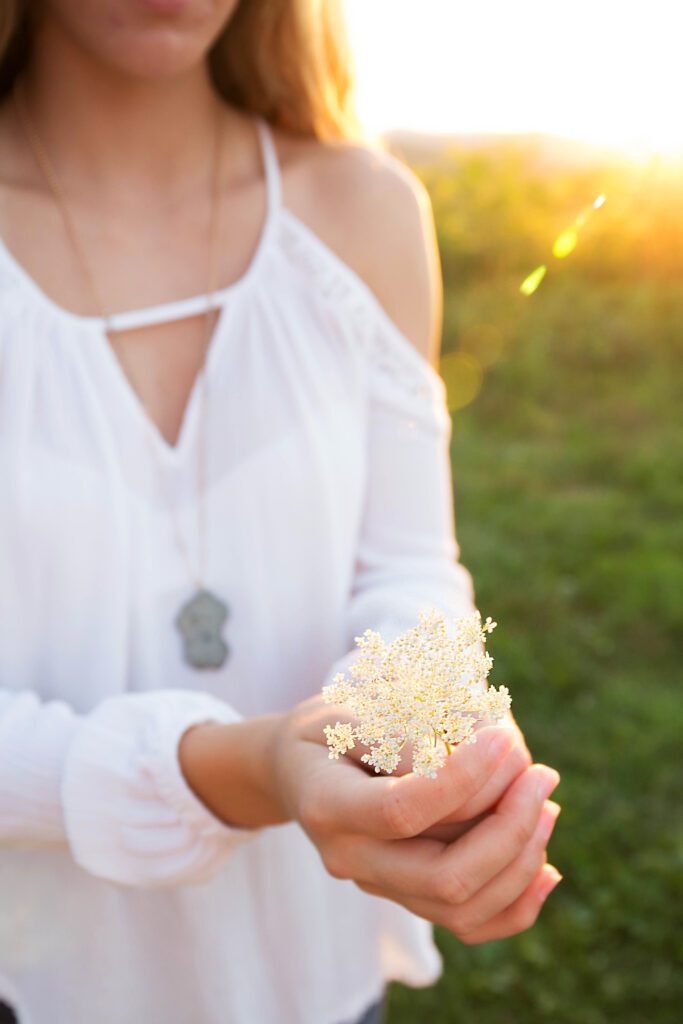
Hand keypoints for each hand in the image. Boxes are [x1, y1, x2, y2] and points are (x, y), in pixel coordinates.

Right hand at [272, 694, 562, 944]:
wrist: (300, 768)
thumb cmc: (329, 728)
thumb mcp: (351, 709)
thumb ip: (401, 733)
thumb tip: (466, 763)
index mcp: (328, 806)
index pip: (402, 811)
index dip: (462, 778)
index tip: (503, 736)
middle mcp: (350, 860)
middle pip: (444, 876)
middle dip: (510, 827)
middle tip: (542, 774)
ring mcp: (379, 886)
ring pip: (463, 907)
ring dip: (521, 859)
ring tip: (546, 802)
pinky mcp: (406, 897)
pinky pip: (468, 925)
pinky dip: (517, 905)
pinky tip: (547, 867)